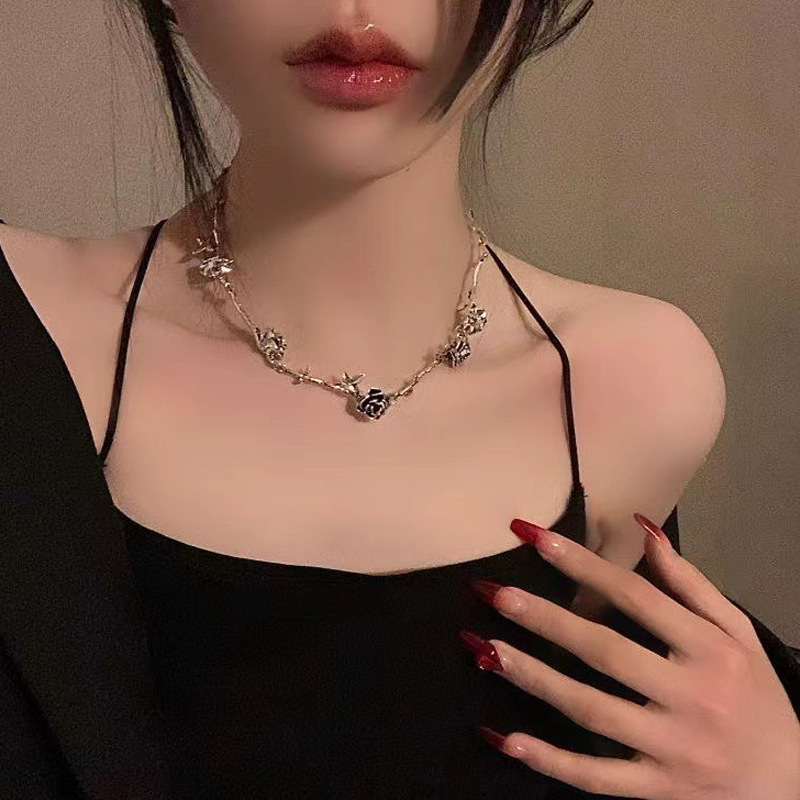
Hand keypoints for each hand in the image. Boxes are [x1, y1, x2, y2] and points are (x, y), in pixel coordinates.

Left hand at [463, 513, 799, 798]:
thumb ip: (690, 581)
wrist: (791, 782)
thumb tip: (643, 527)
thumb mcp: (736, 632)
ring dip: (534, 678)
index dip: (582, 565)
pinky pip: (596, 777)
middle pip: (605, 651)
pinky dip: (550, 759)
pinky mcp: (657, 789)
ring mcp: (672, 747)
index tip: (535, 538)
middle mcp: (692, 696)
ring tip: (485, 650)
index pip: (636, 597)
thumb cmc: (755, 695)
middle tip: (494, 592)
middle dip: (545, 619)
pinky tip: (505, 738)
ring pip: (591, 710)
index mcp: (710, 649)